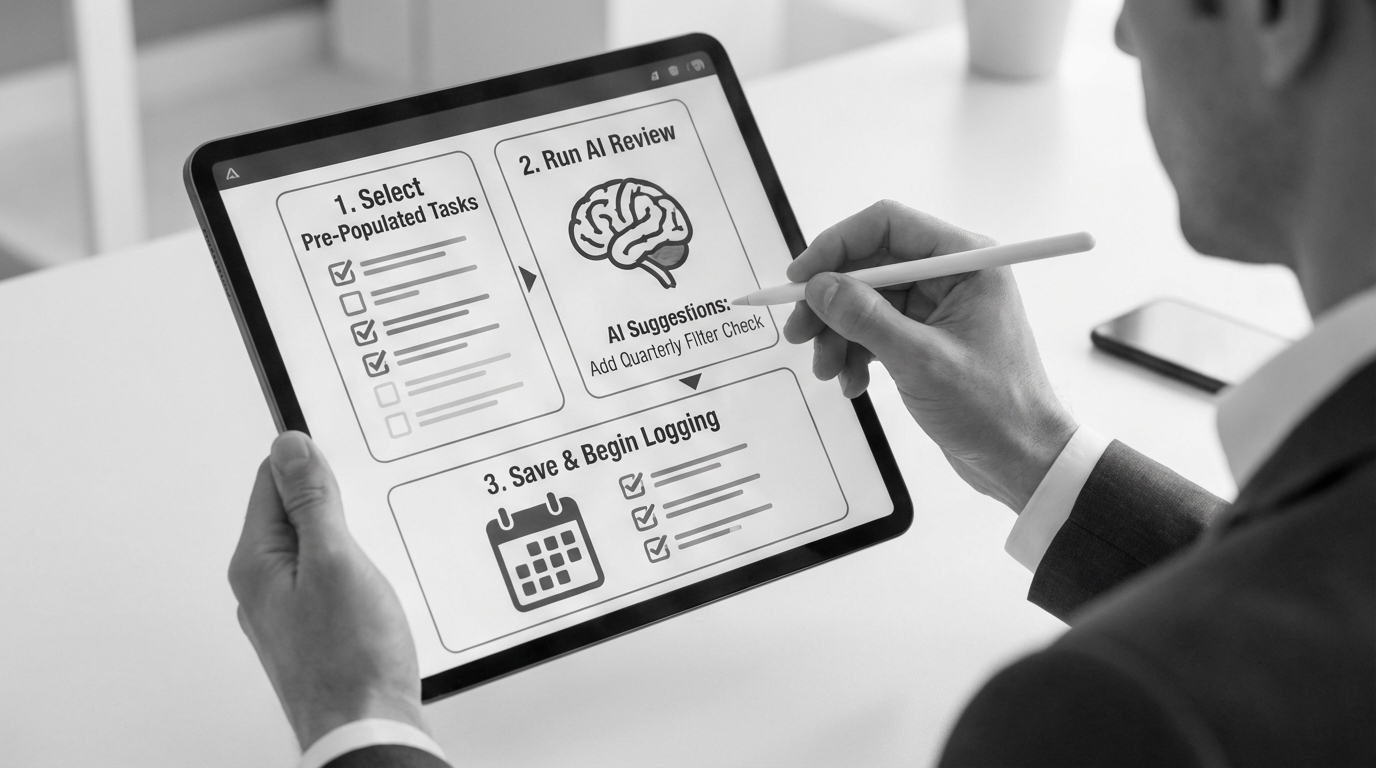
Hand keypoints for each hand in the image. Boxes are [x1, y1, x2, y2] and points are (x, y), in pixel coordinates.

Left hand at [229, 431, 425, 748]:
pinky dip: (357, 565)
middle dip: (335, 498)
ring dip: (349, 534)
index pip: (272, 481)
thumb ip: (313, 502)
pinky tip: (381, 574)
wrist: (368, 730)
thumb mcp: (336, 561)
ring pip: (318, 545)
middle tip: (370, 499)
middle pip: (296, 512)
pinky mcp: (320, 628)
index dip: (312, 460)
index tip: (347, 451)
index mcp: (258, 563)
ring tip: (379, 540)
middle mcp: (266, 586)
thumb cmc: (350, 660)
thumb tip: (291, 448)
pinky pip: (333, 576)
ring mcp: (292, 609)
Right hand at [784, 201, 1077, 510]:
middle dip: (831, 301)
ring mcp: (938, 308)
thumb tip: (820, 286)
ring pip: (866, 302)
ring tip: (828, 369)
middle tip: (799, 332)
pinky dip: (856, 353)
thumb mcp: (921, 361)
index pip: (887, 226)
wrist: (1021, 459)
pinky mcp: (927, 338)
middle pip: (870, 266)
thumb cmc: (996, 410)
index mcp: (966, 263)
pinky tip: (853, 382)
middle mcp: (952, 277)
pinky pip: (876, 331)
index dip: (837, 246)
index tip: (801, 276)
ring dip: (838, 334)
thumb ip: (866, 319)